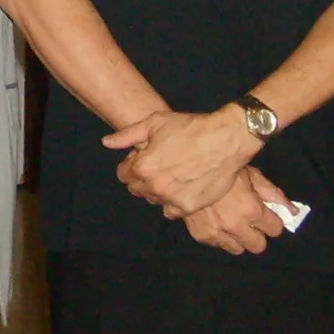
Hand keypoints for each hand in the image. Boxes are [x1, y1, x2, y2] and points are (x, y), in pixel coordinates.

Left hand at [105, 109, 261, 215]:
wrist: (226, 139)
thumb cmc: (191, 127)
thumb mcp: (155, 122)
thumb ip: (127, 135)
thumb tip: (107, 143)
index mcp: (143, 166)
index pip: (124, 175)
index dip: (132, 164)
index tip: (145, 157)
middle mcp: (154, 186)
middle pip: (137, 189)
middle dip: (143, 177)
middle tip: (161, 164)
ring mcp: (172, 198)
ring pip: (154, 200)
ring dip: (158, 189)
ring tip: (174, 173)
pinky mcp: (189, 206)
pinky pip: (171, 211)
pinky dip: (173, 201)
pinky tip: (182, 187)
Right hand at [179, 168, 289, 253]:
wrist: (187, 165)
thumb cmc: (225, 166)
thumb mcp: (253, 175)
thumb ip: (274, 195)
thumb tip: (293, 211)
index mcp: (252, 208)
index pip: (275, 229)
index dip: (273, 221)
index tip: (267, 216)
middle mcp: (236, 225)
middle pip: (258, 246)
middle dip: (258, 235)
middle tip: (251, 223)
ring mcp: (217, 232)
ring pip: (238, 249)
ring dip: (239, 238)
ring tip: (232, 222)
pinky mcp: (201, 235)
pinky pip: (218, 245)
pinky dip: (220, 236)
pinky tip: (216, 221)